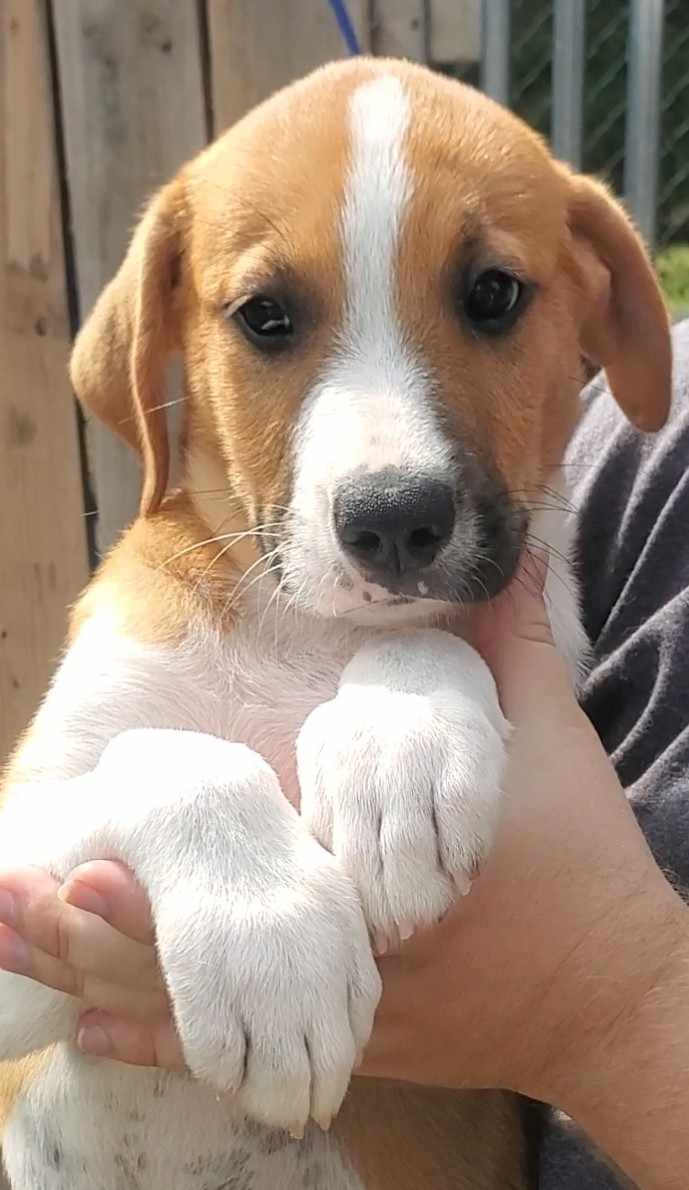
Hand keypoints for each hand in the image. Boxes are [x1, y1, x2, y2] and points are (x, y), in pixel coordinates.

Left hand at [0, 554, 680, 1104]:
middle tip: (38, 902)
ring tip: (43, 952)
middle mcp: (364, 943)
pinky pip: (252, 1046)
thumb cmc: (580, 860)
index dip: (184, 869)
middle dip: (125, 928)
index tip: (100, 848)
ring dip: (129, 978)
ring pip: (225, 1004)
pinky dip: (172, 1040)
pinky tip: (100, 1028)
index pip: (278, 867)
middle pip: (225, 944)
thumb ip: (513, 646)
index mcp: (397, 861)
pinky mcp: (361, 1043)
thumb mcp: (550, 741)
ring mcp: (356, 1006)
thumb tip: (511, 552)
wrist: (613, 988)